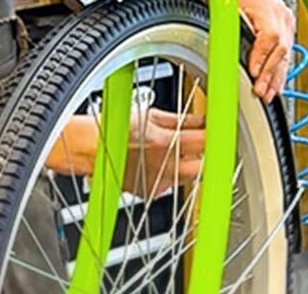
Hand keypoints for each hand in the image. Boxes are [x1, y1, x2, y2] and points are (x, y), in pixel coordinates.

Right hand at [46, 109, 204, 196]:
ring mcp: (159, 182)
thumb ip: (180, 119)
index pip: (206, 141)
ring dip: (187, 164)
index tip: (220, 129)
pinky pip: (171, 185)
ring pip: (188, 177)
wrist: (87, 149)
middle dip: (205, 154)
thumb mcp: (149, 114)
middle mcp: (165, 167)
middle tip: (199, 142)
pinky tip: (156, 162)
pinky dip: (170, 174)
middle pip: (203, 165)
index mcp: (165, 143)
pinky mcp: (151, 192)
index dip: (217, 135)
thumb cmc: (111, 129)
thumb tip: (200, 118)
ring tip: (172, 150)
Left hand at [236, 0, 295, 101]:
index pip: (270, 36)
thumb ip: (231, 27)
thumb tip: (228, 49)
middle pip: (281, 49)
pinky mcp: (289, 32)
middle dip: (269, 73)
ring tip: (269, 94)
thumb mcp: (228, 8)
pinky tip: (277, 86)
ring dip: (276, 78)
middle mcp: (281, 16)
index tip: (253, 72)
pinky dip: (280, 73)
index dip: (262, 57)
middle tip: (260, 91)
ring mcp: (287, 24)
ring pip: (286, 56)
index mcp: (267, 7)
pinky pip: (287, 56)